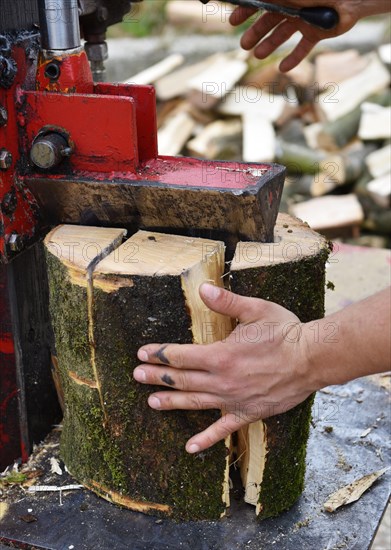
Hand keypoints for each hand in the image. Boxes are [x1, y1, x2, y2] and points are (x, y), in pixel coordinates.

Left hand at [134, 283, 314, 452]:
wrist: (312, 359)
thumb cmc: (285, 332)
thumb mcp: (255, 309)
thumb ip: (226, 301)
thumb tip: (202, 288)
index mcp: (222, 354)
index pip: (181, 355)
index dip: (159, 354)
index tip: (142, 353)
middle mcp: (223, 380)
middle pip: (182, 379)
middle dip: (157, 376)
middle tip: (137, 375)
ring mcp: (234, 399)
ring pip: (195, 402)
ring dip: (172, 401)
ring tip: (152, 402)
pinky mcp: (247, 412)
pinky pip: (223, 430)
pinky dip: (206, 439)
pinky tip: (191, 447)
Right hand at [229, 1, 363, 70]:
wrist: (348, 0)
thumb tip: (250, 0)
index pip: (260, 3)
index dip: (245, 12)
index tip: (233, 22)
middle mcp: (293, 7)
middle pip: (268, 22)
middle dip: (255, 33)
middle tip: (243, 46)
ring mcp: (304, 20)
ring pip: (282, 36)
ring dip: (269, 45)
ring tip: (258, 55)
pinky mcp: (316, 33)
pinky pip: (302, 49)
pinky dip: (293, 59)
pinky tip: (283, 68)